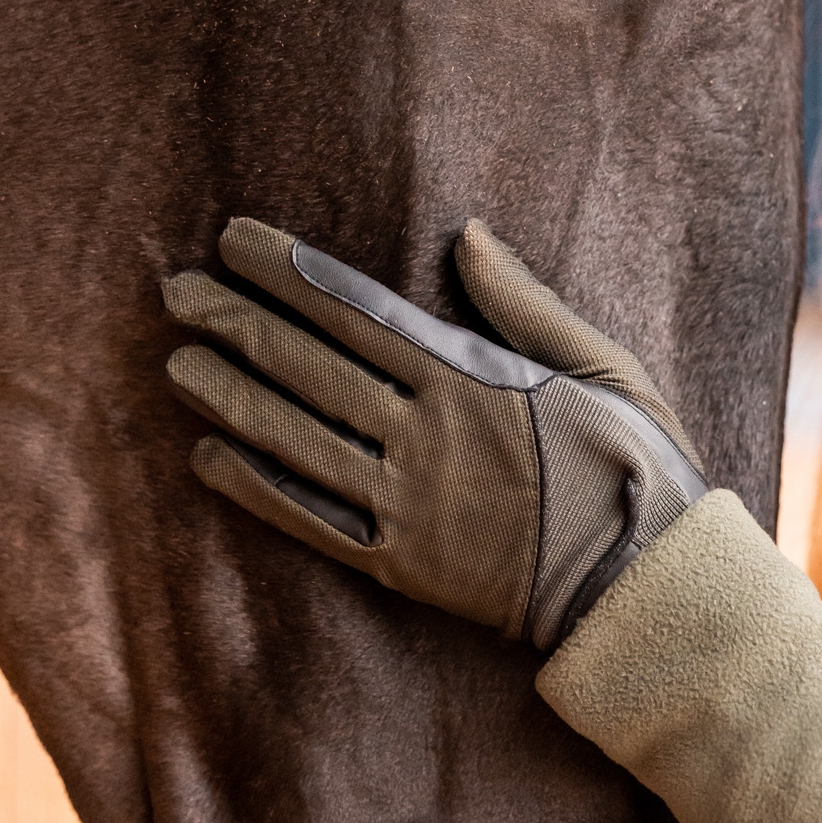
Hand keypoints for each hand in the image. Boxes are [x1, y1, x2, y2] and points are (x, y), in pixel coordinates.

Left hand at [162, 219, 704, 651]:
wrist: (646, 586)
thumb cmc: (637, 466)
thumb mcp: (603, 366)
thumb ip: (527, 304)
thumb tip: (468, 236)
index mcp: (472, 380)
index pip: (357, 311)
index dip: (289, 273)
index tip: (235, 240)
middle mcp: (426, 437)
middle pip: (310, 368)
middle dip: (237, 323)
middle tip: (174, 291)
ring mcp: (408, 503)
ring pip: (298, 439)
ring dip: (231, 398)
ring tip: (176, 362)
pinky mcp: (401, 564)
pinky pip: (312, 521)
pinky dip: (257, 489)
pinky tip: (208, 459)